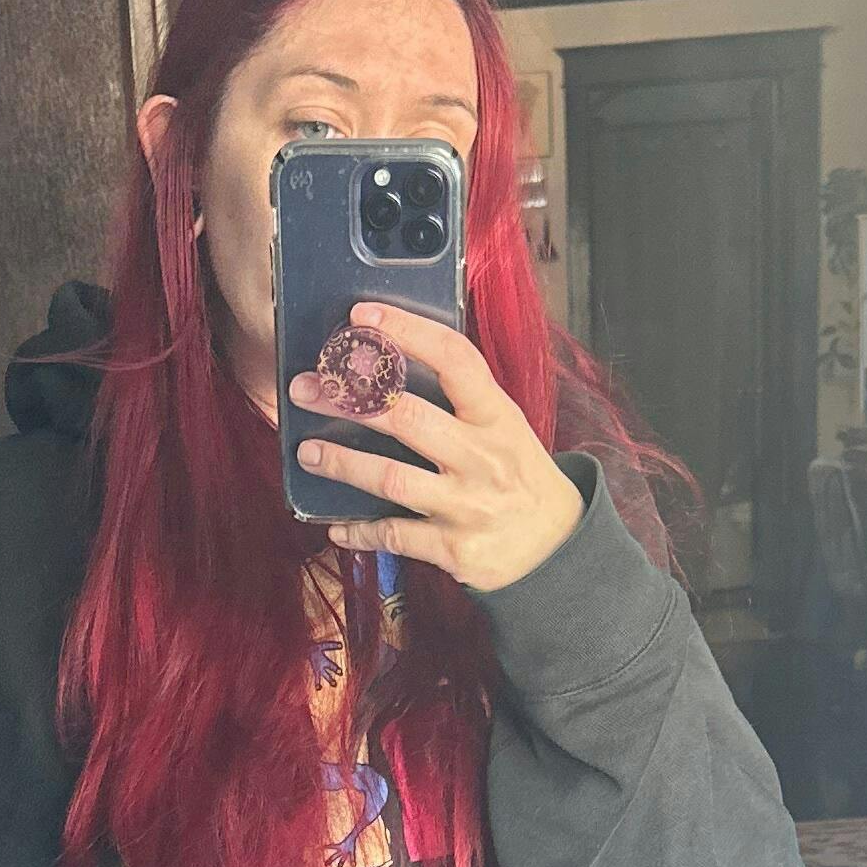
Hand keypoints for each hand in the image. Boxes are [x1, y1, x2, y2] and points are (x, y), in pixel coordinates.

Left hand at [289, 303, 585, 593]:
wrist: (558, 549)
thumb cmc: (520, 478)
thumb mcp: (506, 429)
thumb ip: (462, 401)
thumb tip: (391, 366)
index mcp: (497, 417)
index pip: (453, 359)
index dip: (406, 331)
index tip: (362, 317)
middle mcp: (482, 457)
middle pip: (407, 417)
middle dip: (348, 401)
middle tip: (307, 389)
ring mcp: (468, 505)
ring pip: (392, 478)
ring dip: (342, 464)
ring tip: (307, 453)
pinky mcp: (455, 549)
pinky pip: (395, 535)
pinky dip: (360, 532)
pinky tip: (336, 527)